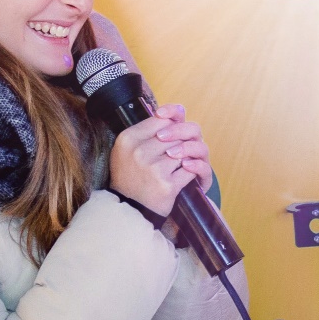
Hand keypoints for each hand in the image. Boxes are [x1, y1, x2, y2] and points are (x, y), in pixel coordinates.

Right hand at [109, 101, 211, 216]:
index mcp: (128, 139)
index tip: (171, 138)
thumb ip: (153, 128)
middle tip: (176, 156)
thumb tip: (180, 110)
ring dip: (186, 159)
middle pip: (175, 135)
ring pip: (184, 151)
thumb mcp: (131, 148)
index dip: (171, 128)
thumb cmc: (132, 175)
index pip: (161, 121)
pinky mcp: (167, 185)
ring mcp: (153, 169)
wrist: (131, 209)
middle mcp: (139, 152)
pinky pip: (190, 169)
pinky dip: (190, 173)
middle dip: (181, 144)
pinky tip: (183, 177)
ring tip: (178, 167)